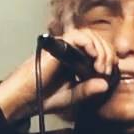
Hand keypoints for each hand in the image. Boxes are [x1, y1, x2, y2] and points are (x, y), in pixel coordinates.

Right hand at [0, 29, 118, 121]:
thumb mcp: (72, 97)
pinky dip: (89, 44)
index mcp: (76, 60)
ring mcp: (63, 46)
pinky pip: (77, 36)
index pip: (98, 50)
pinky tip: (93, 57)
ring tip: (100, 67)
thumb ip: (88, 90)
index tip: (109, 74)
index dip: (108, 59)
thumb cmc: (43, 97)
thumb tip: (105, 85)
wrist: (24, 98)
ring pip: (90, 35)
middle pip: (97, 40)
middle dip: (107, 54)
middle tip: (106, 71)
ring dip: (100, 49)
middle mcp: (71, 50)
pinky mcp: (57, 45)